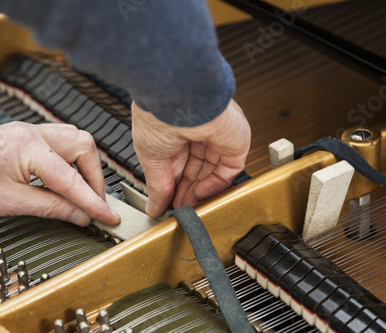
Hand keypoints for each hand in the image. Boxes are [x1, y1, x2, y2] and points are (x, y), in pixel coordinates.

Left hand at [0, 122, 119, 225]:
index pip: (73, 178)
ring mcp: (26, 131)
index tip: (108, 216)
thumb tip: (79, 215)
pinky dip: (66, 162)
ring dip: (83, 166)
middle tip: (95, 202)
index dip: (94, 201)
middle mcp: (32, 132)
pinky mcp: (19, 136)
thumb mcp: (9, 203)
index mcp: (30, 147)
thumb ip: (52, 207)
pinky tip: (62, 180)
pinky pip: (56, 143)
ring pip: (72, 140)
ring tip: (82, 192)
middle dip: (95, 175)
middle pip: (83, 145)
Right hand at [132, 99, 250, 217]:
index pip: (178, 165)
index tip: (168, 204)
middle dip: (187, 191)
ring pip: (213, 171)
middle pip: (196, 169)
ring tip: (188, 205)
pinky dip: (215, 185)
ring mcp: (217, 136)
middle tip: (179, 208)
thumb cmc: (157, 116)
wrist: (177, 100)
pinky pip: (229, 169)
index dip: (173, 186)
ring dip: (200, 192)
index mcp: (174, 130)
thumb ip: (156, 185)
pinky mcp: (235, 141)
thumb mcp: (150, 157)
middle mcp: (197, 132)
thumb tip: (153, 207)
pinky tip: (199, 193)